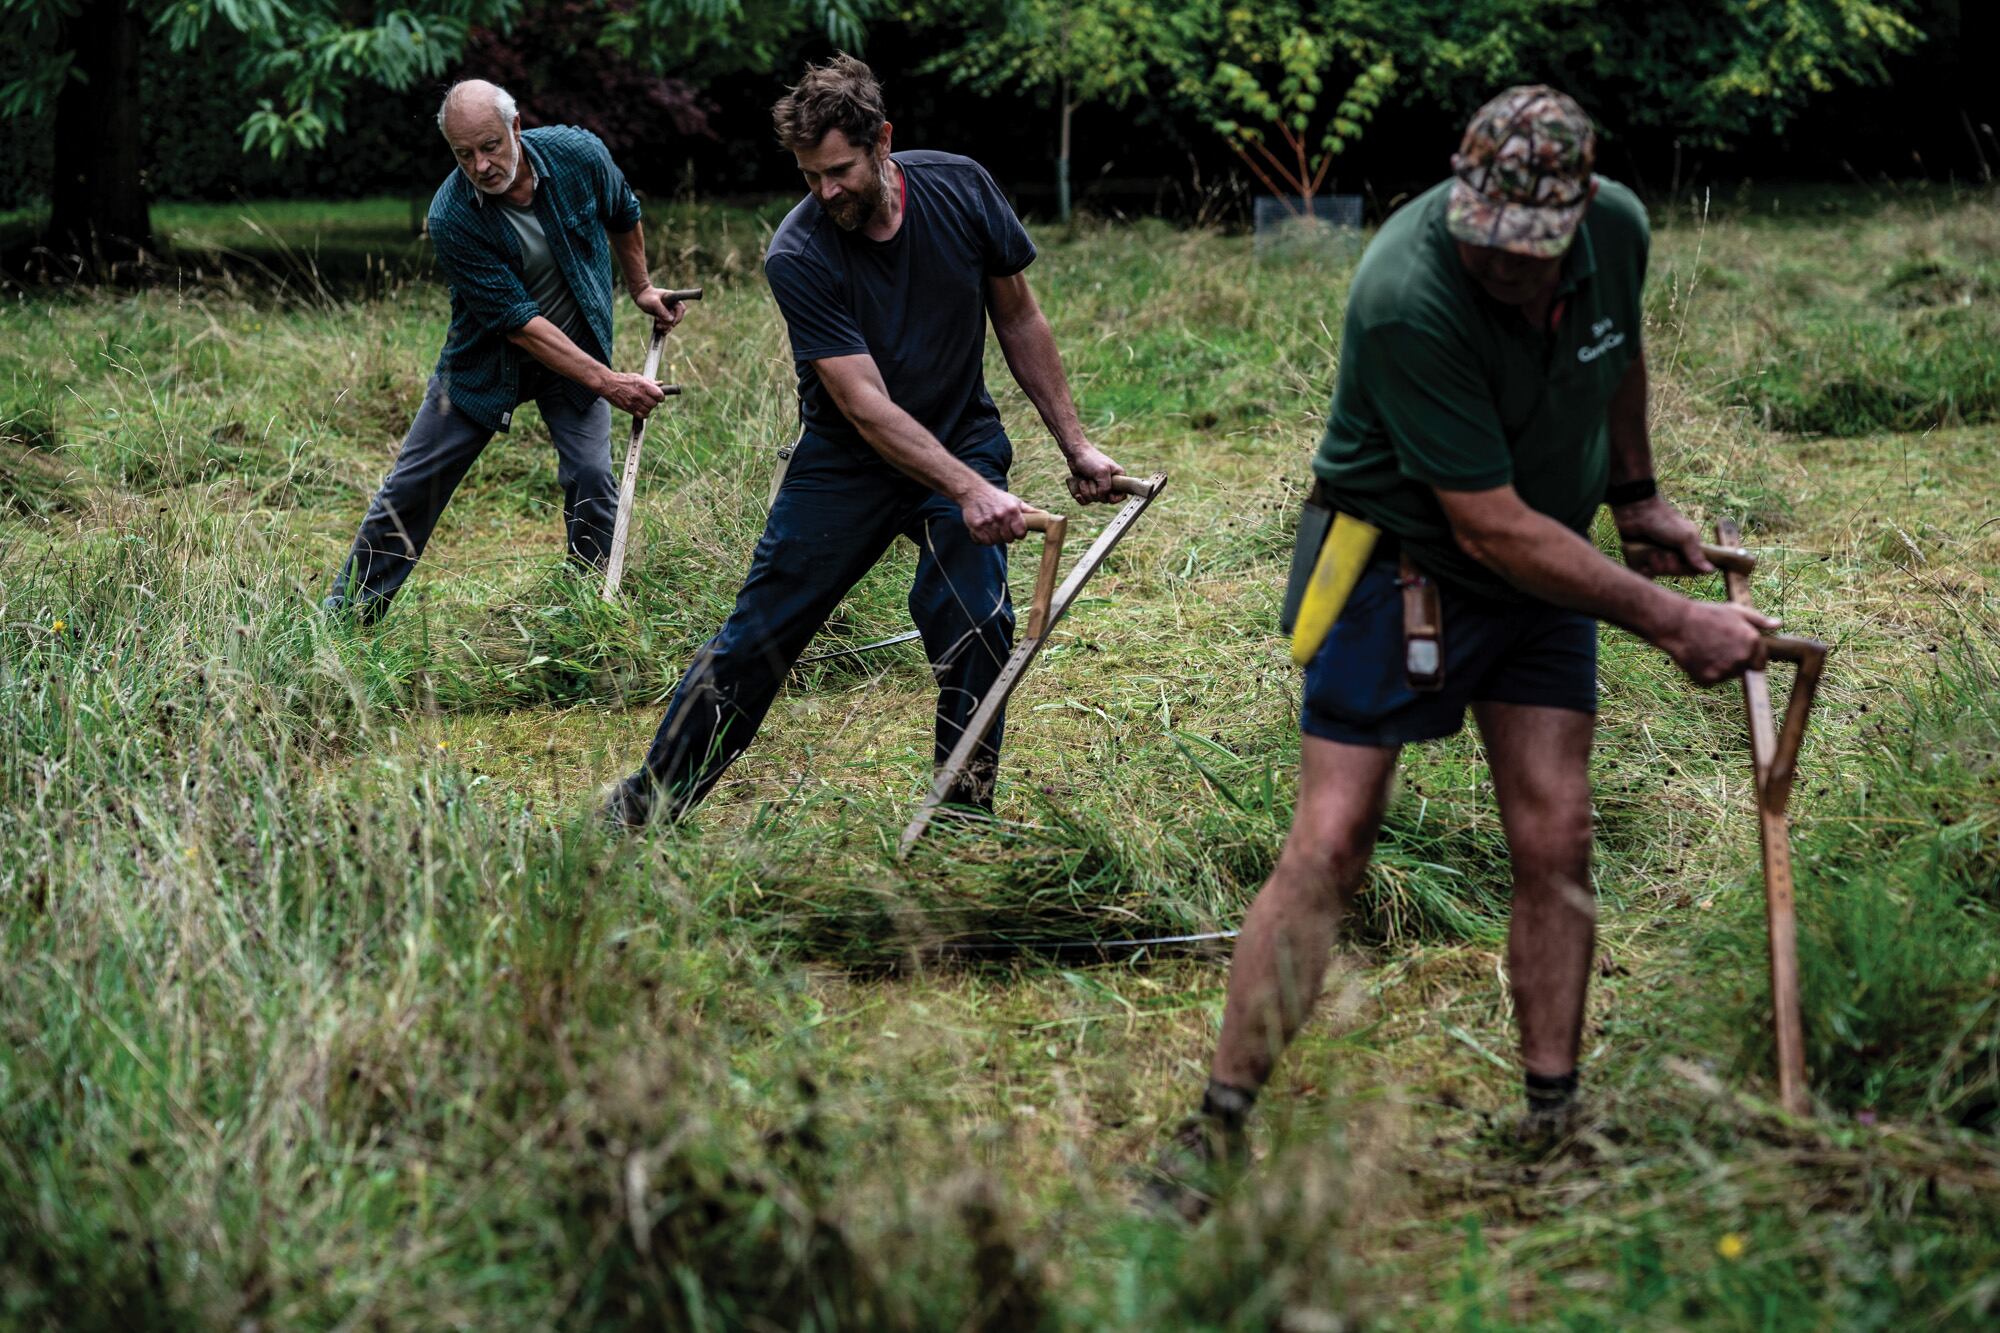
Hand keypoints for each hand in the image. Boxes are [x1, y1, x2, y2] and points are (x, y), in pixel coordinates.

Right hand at [600, 370, 667, 417]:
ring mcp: (634, 402)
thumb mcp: (637, 377)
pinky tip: (641, 409)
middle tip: (649, 399)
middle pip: (654, 404)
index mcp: (643, 385)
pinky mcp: (629, 409)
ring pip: (648, 410)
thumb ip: (650, 382)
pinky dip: (643, 414)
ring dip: (648, 408)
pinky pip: (642, 415)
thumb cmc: (623, 379)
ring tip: (644, 403)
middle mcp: (640, 394)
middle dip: (653, 402)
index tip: (658, 396)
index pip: (659, 395)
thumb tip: (660, 384)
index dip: (661, 396)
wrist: (608, 384)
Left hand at [632, 286, 685, 333]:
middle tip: (660, 324)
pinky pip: (667, 324)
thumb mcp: (653, 302)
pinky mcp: (664, 316)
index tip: (673, 322)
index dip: (679, 316)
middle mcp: (672, 305)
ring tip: (657, 326)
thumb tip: (671, 320)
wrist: (640, 295)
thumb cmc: (647, 296)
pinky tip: (658, 328)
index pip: (681, 309)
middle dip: (670, 324)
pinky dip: (663, 328)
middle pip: (677, 318)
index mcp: (673, 299)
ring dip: (666, 327)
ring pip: (672, 323)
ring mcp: (668, 311)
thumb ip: (662, 310)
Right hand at [959, 481, 1029, 545]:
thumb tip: (1045, 515)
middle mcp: (1000, 516)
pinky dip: (985, 539)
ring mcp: (988, 522)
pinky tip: (985, 531)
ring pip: (996, 541)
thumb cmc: (998, 498)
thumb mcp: (1015, 501)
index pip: (1021, 533)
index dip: (1019, 534)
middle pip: (1008, 539)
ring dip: (996, 538)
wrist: (975, 491)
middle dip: (1007, 536)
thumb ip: (1028, 511)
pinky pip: (984, 542)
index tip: (1016, 531)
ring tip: (994, 529)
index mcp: (1012, 510)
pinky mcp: (976, 526)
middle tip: (1003, 529)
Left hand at [1063, 442, 1123, 504]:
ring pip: (1093, 500)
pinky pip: (1085, 501)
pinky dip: (1080, 497)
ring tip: (1084, 479)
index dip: (1114, 498)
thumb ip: (1105, 488)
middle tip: (1092, 479)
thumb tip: (1103, 497)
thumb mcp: (1102, 473)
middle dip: (1095, 491)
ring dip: (1086, 490)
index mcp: (1118, 478)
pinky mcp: (1087, 489)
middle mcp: (1109, 484)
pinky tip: (1078, 492)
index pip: (1122, 495)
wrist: (1075, 454)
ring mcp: (1097, 487)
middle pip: (1104, 499)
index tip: (1108, 495)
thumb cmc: (1091, 459)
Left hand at [1615, 495, 1709, 577]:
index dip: (1686, 569)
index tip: (1682, 560)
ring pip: (1659, 572)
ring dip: (1655, 563)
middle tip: (1666, 553)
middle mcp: (1673, 553)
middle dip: (1670, 564)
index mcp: (1686, 548)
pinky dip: (1644, 568)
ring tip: (1651, 551)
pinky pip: (1644, 572)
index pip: (1691, 569)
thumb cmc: (1664, 522)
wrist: (1637, 513)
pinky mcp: (1641, 558)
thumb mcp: (1685, 537)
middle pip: (1674, 572)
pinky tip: (1643, 562)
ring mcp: (1656, 556)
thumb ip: (1696, 554)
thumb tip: (1711, 570)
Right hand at [1658, 598, 1778, 684]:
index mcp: (1752, 642)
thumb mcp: (1735, 611)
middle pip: (1744, 669)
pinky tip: (1698, 657)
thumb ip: (1759, 620)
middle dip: (1735, 661)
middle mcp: (1742, 658)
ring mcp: (1726, 671)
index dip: (1750, 656)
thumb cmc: (1707, 614)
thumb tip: (1778, 624)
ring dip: (1721, 667)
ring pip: (1728, 675)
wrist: (1677, 624)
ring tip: (1706, 649)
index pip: (1760, 662)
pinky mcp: (1709, 679)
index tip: (1735, 649)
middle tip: (1718, 647)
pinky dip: (1706, 672)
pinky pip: (1712, 680)